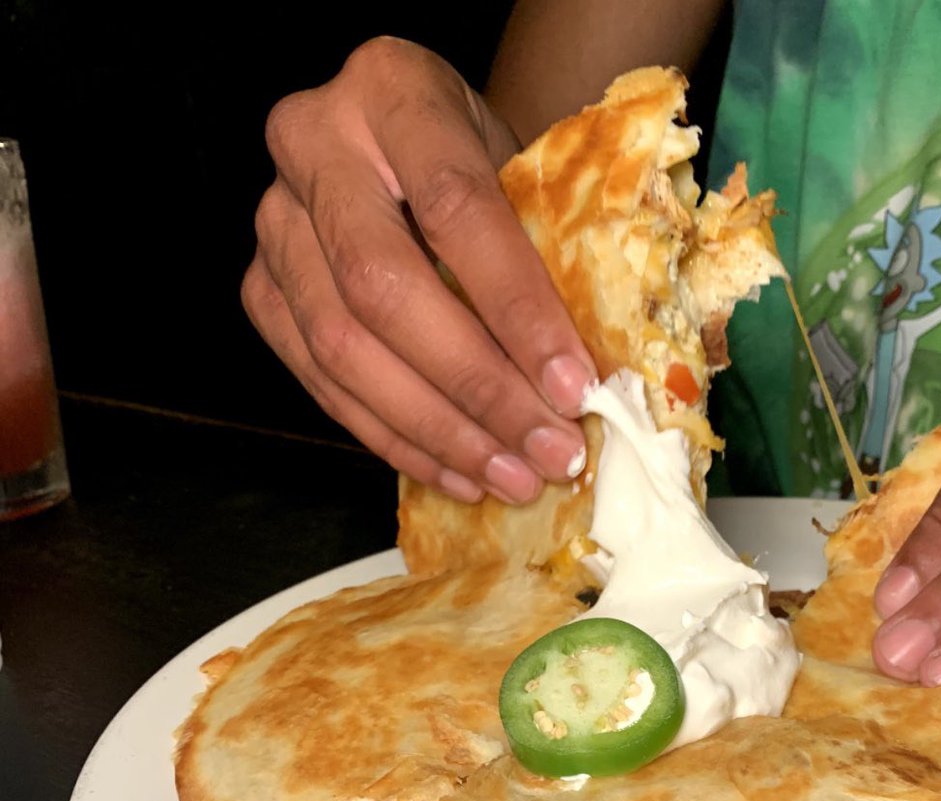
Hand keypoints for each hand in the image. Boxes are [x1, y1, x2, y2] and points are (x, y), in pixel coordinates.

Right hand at [241, 38, 595, 504]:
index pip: (457, 208)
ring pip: (341, 349)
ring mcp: (273, 224)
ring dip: (437, 430)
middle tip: (548, 450)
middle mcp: (312, 145)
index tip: (574, 385)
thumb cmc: (482, 159)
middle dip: (476, 387)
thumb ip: (545, 249)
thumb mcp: (520, 166)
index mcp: (391, 89)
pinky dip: (396, 440)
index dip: (517, 308)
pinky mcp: (262, 292)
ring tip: (513, 476)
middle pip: (383, 289)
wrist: (407, 145)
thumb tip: (582, 384)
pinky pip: (321, 383)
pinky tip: (459, 473)